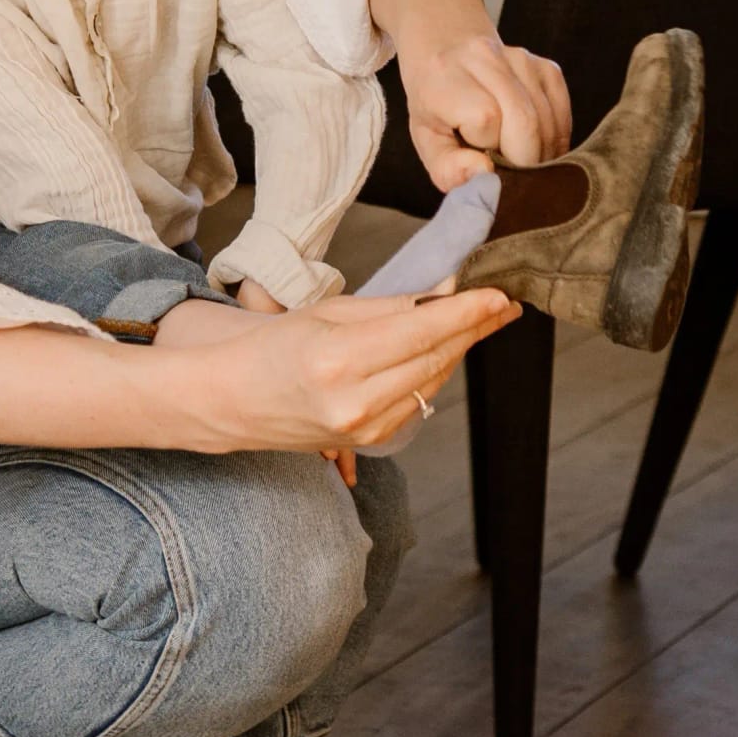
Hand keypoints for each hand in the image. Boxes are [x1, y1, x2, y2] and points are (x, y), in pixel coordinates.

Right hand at [165, 286, 515, 457]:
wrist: (234, 400)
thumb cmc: (273, 347)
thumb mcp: (327, 312)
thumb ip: (388, 308)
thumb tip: (443, 296)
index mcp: (339, 359)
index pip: (421, 331)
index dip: (466, 312)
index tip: (498, 295)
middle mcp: (356, 400)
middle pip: (435, 357)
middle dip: (474, 328)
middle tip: (504, 303)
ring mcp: (365, 427)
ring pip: (433, 381)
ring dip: (459, 349)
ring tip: (484, 321)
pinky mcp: (370, 441)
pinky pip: (418, 400)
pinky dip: (435, 372)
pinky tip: (446, 350)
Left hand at [372, 0, 572, 192]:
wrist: (448, 55)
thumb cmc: (437, 107)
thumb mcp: (427, 141)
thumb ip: (447, 167)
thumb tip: (484, 172)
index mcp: (446, 77)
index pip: (486, 119)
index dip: (488, 149)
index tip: (480, 157)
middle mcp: (484, 57)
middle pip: (526, 120)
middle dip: (523, 160)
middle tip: (508, 171)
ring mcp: (520, 57)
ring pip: (548, 121)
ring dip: (541, 152)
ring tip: (518, 157)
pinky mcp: (546, 66)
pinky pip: (563, 114)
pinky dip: (554, 138)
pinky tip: (534, 142)